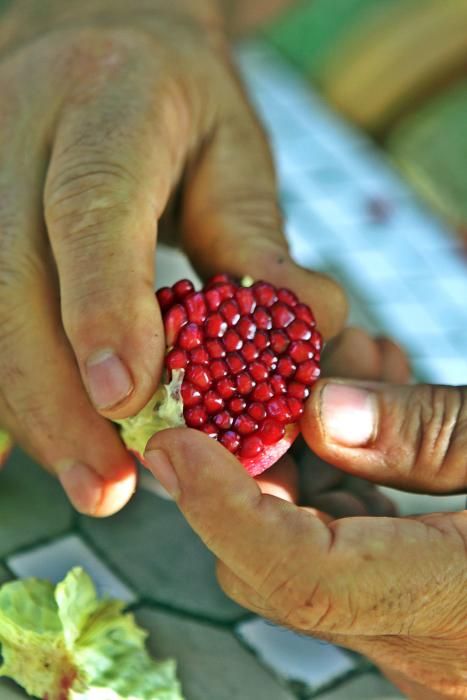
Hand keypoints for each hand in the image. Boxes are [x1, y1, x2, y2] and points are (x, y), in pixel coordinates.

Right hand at [0, 0, 345, 515]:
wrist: (99, 51)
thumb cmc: (176, 103)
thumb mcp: (233, 151)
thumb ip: (254, 240)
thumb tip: (303, 331)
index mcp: (108, 102)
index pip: (89, 204)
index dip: (100, 305)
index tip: (124, 398)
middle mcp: (24, 134)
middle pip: (11, 275)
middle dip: (54, 394)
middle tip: (107, 481)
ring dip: (33, 406)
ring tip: (91, 476)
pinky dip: (21, 385)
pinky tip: (61, 433)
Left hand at [144, 330, 466, 699]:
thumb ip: (432, 436)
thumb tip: (321, 416)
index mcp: (456, 606)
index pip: (303, 574)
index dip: (226, 506)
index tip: (175, 442)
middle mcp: (423, 642)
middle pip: (283, 562)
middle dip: (259, 463)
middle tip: (273, 374)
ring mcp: (417, 631)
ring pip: (309, 547)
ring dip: (305, 456)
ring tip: (352, 367)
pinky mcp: (420, 605)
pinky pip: (351, 542)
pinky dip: (343, 474)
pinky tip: (373, 405)